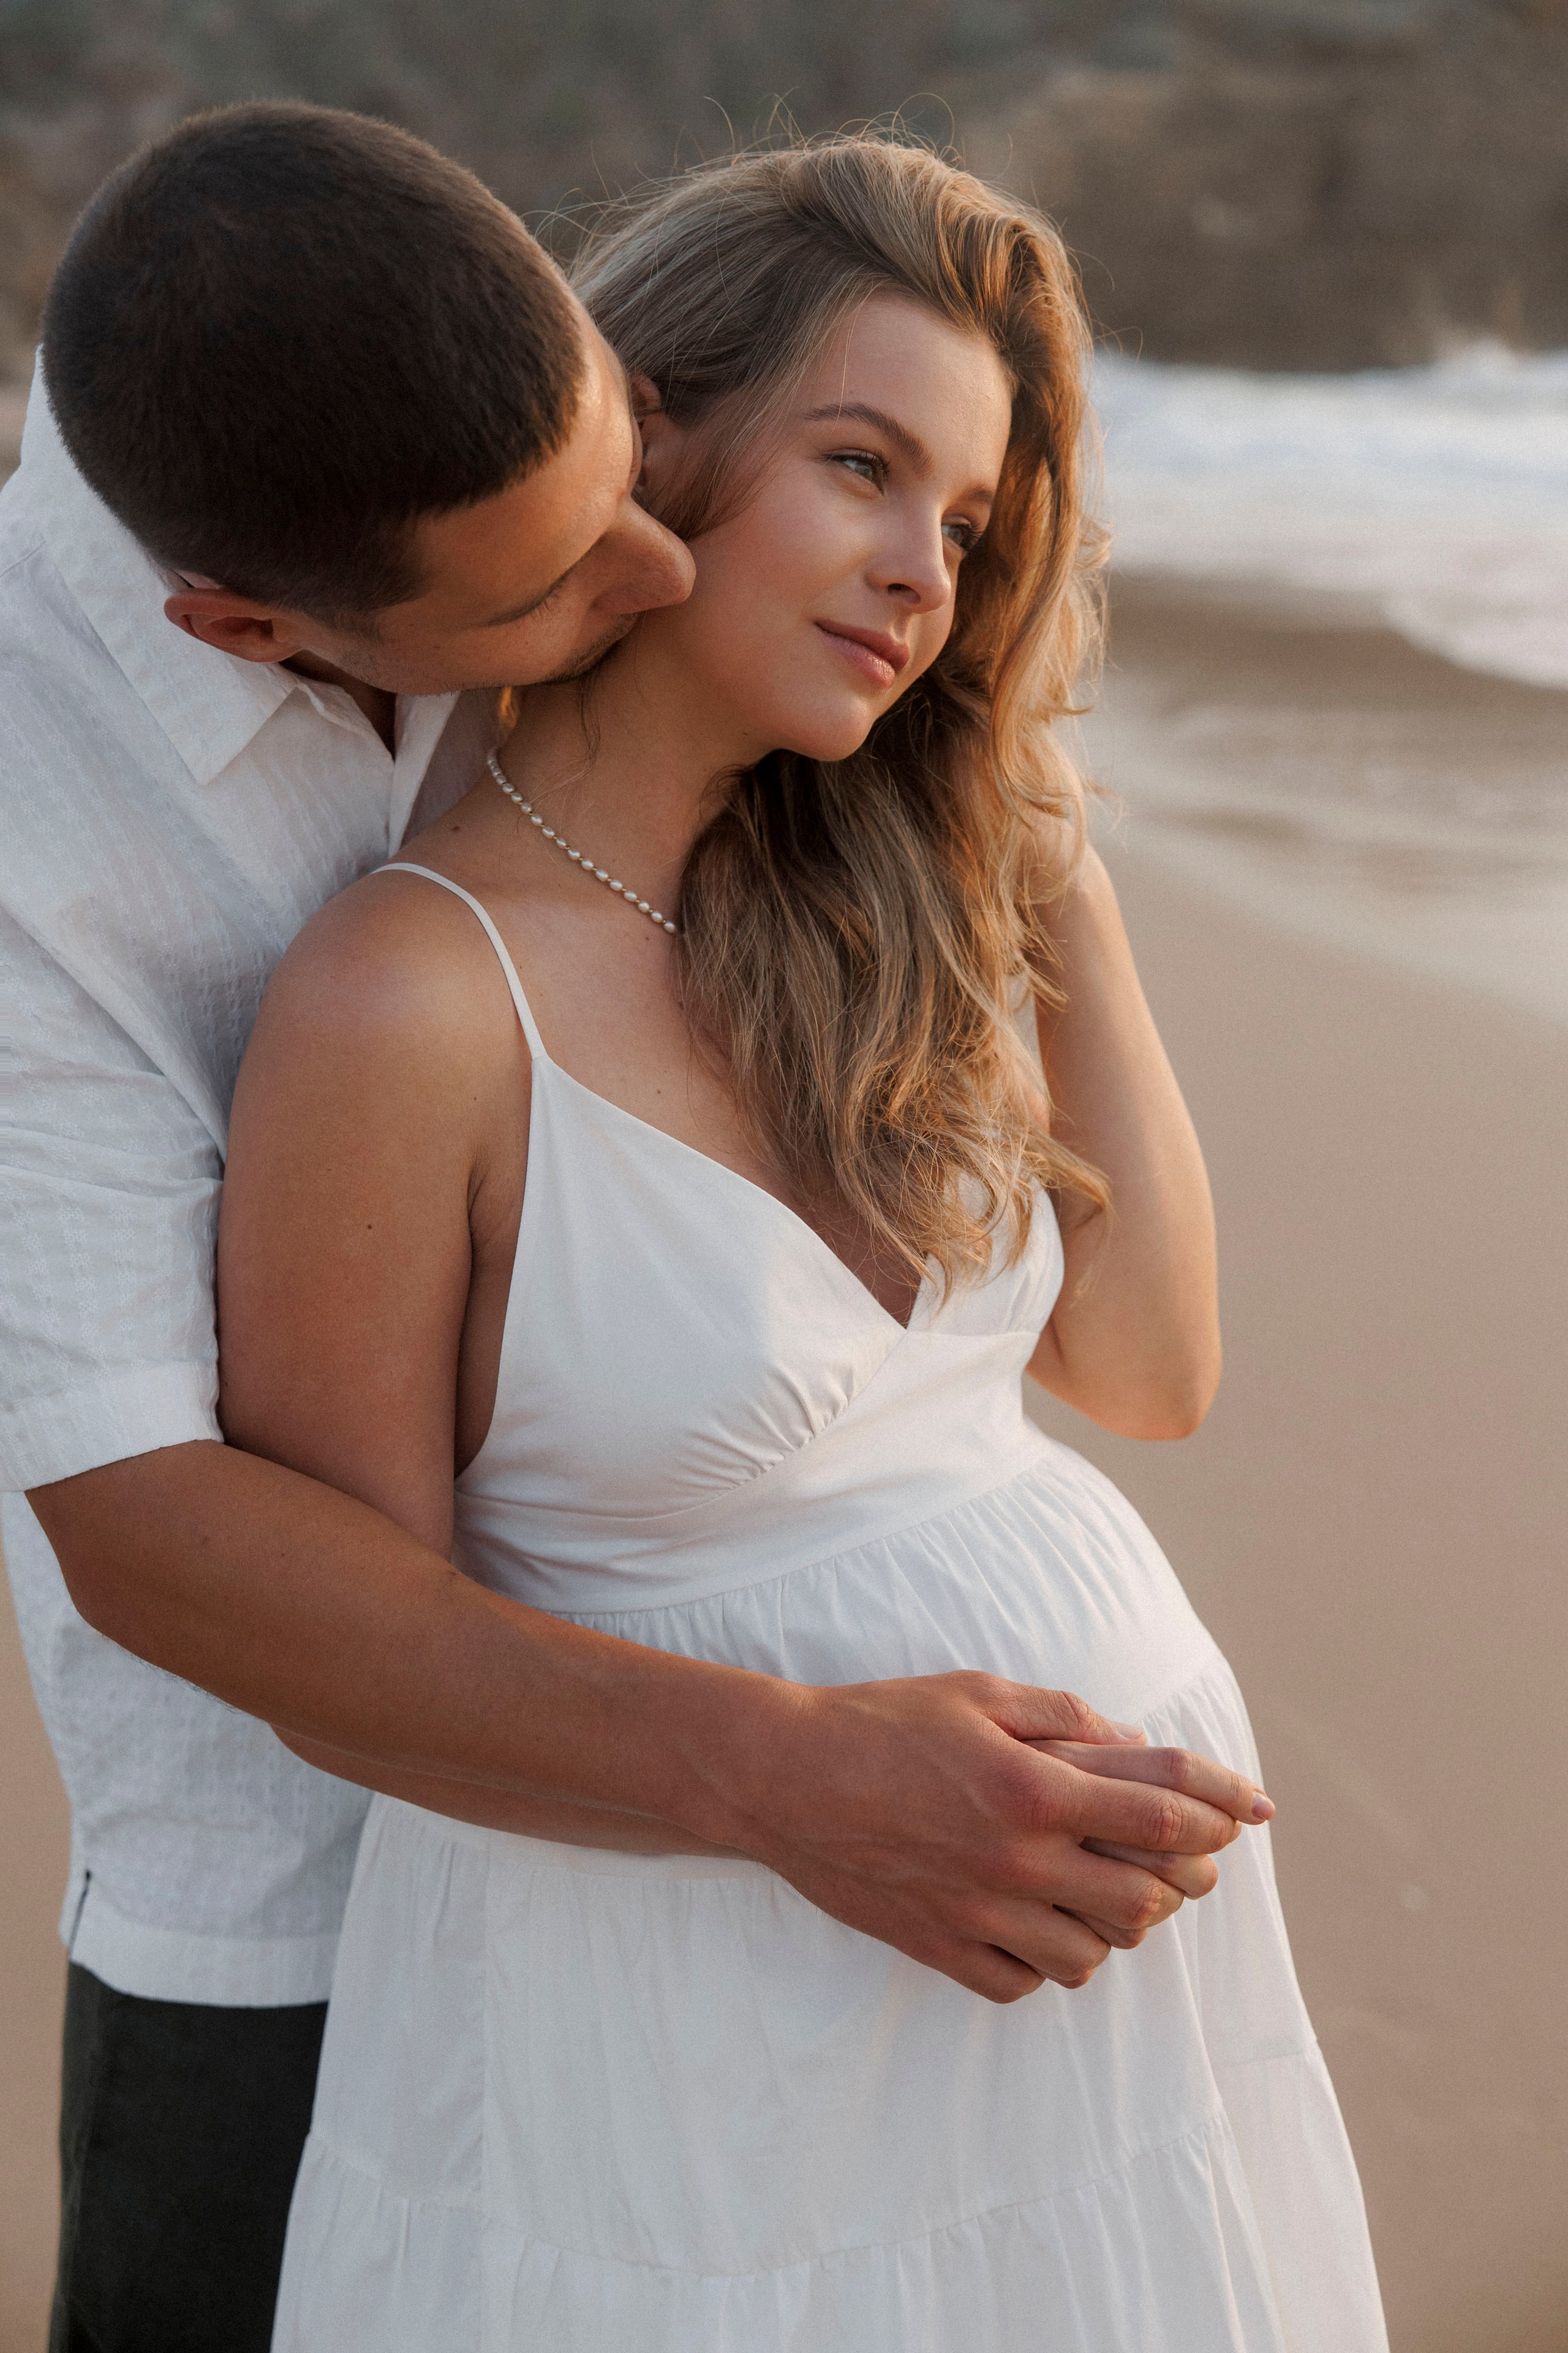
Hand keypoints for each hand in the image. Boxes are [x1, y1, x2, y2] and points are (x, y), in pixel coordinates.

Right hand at [720, 1672, 1269, 2004]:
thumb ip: (1065, 1717)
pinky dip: (1049, 1962)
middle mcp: (1017, 1858)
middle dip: (1187, 1874)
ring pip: (1095, 1953)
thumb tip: (1134, 1746)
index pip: (1165, 1810)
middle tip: (1186, 1855)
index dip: (1226, 1805)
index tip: (1257, 1808)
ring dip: (1121, 1924)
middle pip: (1147, 1894)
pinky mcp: (942, 1948)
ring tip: (1114, 1892)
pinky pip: (1025, 1982)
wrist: (784, 1777)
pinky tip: (1044, 1927)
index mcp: (1033, 1786)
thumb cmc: (882, 1721)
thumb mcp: (978, 1693)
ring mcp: (980, 1911)